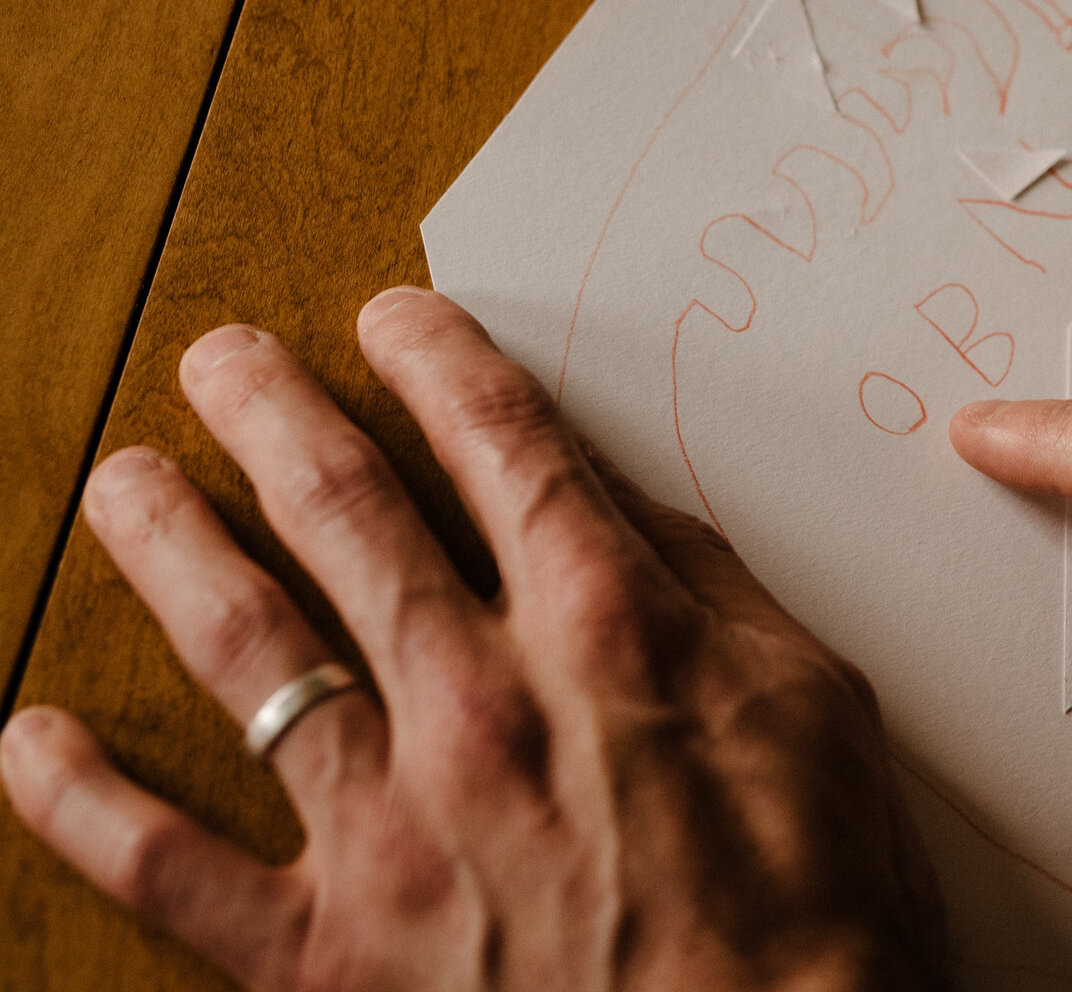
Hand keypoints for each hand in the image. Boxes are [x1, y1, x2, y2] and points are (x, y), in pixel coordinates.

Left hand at [1, 291, 942, 991]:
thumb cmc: (817, 909)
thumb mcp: (815, 711)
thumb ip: (713, 597)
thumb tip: (633, 519)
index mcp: (605, 626)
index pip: (502, 447)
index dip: (440, 363)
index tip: (395, 319)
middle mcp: (477, 697)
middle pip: (348, 513)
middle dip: (275, 416)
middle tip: (225, 362)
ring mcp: (387, 822)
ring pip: (246, 645)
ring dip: (172, 547)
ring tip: (128, 484)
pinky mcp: (326, 949)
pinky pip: (165, 865)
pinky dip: (80, 802)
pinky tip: (31, 742)